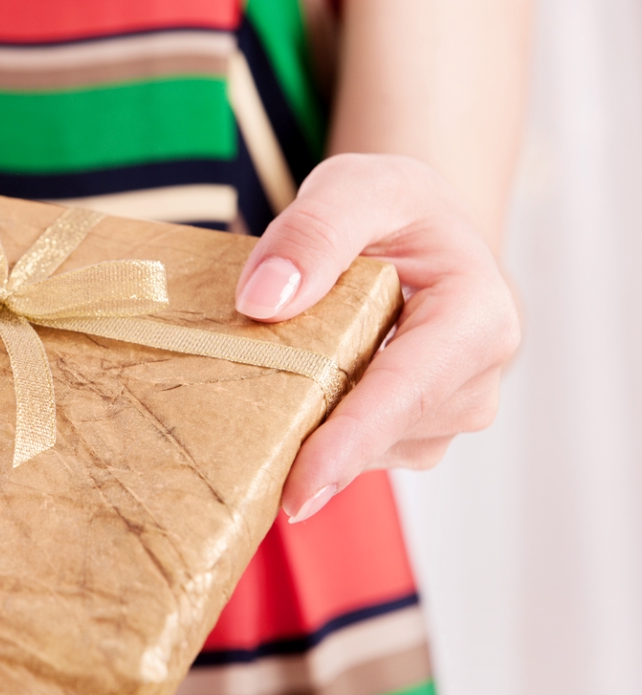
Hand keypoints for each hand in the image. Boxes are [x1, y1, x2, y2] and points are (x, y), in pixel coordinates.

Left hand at [234, 153, 519, 522]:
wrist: (417, 232)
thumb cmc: (393, 208)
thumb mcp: (355, 186)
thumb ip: (313, 233)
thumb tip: (262, 301)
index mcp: (477, 315)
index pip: (407, 390)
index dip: (351, 441)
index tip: (300, 488)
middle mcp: (474, 379)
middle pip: (381, 432)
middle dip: (311, 446)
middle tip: (237, 458)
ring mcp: (444, 417)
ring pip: (363, 452)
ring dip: (307, 437)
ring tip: (257, 404)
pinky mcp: (410, 436)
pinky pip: (353, 454)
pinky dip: (311, 437)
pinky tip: (281, 409)